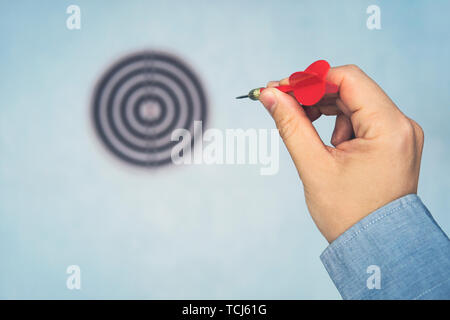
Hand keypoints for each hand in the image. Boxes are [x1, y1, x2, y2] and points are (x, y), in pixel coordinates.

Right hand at [259, 65, 423, 242]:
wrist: (374, 245)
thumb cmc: (349, 214)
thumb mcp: (314, 166)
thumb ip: (290, 124)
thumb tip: (270, 95)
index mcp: (389, 128)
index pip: (348, 79)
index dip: (311, 79)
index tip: (282, 87)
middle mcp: (401, 126)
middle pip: (350, 90)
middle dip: (313, 94)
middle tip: (281, 102)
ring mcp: (398, 134)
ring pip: (353, 104)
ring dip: (323, 110)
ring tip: (302, 128)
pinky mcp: (390, 142)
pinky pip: (359, 120)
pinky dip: (336, 124)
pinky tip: (323, 142)